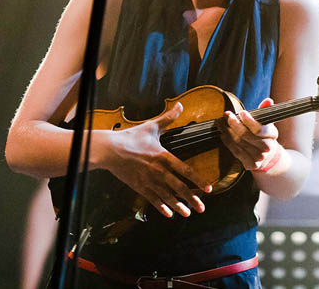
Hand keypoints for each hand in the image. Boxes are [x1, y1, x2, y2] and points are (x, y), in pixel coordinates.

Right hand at [100, 103, 211, 217]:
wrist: (110, 150)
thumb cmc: (131, 137)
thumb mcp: (152, 126)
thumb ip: (168, 118)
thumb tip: (180, 105)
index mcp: (164, 157)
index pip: (186, 170)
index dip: (198, 180)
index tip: (209, 188)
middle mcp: (158, 171)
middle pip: (179, 188)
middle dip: (192, 198)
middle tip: (202, 207)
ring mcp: (148, 181)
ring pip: (167, 196)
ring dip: (179, 206)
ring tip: (188, 213)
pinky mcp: (139, 187)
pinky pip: (152, 199)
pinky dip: (161, 207)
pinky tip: (168, 214)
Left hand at [218, 98, 283, 172]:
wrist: (267, 155)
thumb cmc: (263, 135)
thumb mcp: (266, 122)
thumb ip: (265, 110)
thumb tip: (268, 100)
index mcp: (272, 135)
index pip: (259, 128)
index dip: (249, 121)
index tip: (241, 113)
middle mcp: (267, 147)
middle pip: (247, 135)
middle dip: (235, 124)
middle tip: (227, 115)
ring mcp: (259, 157)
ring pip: (239, 143)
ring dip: (227, 132)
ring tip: (220, 123)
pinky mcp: (251, 164)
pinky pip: (236, 152)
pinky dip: (228, 142)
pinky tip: (223, 135)